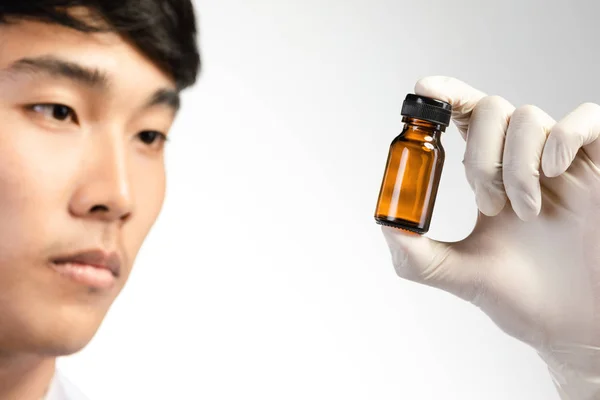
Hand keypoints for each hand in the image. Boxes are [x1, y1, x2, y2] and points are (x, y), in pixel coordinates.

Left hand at [382, 76, 599, 398]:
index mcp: (490, 176)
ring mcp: (563, 162)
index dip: (445, 95)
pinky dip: (562, 137)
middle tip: (490, 205)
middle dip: (480, 156)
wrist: (574, 326)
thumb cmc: (524, 299)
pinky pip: (586, 118)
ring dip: (516, 165)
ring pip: (528, 117)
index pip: (465, 116)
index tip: (422, 90)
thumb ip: (418, 254)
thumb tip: (386, 225)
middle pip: (492, 110)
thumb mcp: (461, 273)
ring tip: (524, 212)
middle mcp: (523, 161)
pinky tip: (552, 174)